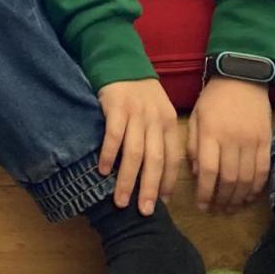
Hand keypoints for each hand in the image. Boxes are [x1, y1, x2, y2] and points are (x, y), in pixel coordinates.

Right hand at [98, 78, 181, 214]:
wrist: (122, 61)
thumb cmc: (141, 95)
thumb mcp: (159, 113)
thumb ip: (162, 138)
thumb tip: (161, 174)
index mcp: (169, 123)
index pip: (171, 158)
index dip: (167, 182)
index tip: (161, 203)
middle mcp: (155, 120)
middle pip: (154, 161)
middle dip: (148, 189)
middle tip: (143, 212)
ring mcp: (136, 114)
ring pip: (134, 153)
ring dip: (127, 180)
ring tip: (120, 201)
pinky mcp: (117, 107)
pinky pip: (113, 136)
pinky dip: (109, 155)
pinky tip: (103, 171)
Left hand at [188, 76, 271, 212]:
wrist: (242, 77)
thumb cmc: (214, 98)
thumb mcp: (196, 117)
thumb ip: (194, 146)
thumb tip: (198, 175)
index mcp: (211, 133)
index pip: (209, 171)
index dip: (206, 193)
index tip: (202, 206)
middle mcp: (232, 139)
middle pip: (229, 179)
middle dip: (222, 200)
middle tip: (217, 210)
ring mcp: (252, 140)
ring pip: (247, 178)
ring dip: (239, 197)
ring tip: (231, 207)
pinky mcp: (267, 140)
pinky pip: (263, 169)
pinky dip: (257, 187)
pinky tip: (249, 196)